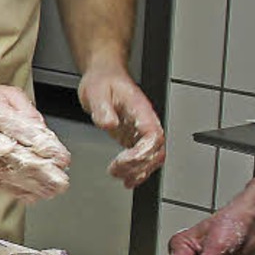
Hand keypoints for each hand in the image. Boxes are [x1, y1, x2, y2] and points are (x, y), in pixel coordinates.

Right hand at [0, 83, 69, 200]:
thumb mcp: (4, 94)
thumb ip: (26, 110)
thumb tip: (43, 130)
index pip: (22, 131)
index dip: (44, 147)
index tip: (62, 158)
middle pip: (14, 157)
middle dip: (41, 172)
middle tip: (61, 181)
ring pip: (6, 174)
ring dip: (32, 186)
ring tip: (52, 191)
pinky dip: (16, 191)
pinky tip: (33, 195)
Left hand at [78, 67, 164, 188]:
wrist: (103, 76)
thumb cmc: (103, 81)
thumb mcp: (96, 91)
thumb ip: (103, 108)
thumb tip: (109, 122)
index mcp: (140, 109)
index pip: (153, 134)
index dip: (142, 151)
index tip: (124, 160)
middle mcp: (146, 120)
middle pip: (157, 149)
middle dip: (140, 166)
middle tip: (119, 172)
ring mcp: (142, 130)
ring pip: (154, 156)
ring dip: (140, 171)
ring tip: (123, 179)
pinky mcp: (135, 137)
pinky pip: (144, 157)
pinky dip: (138, 170)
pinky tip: (127, 179)